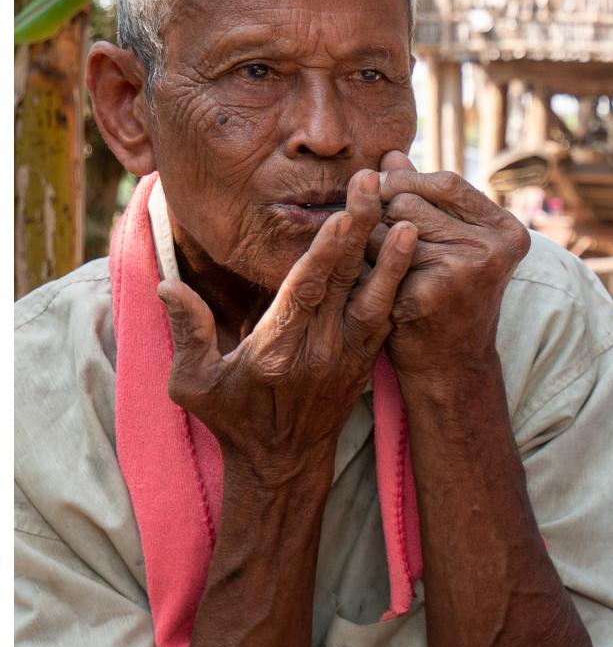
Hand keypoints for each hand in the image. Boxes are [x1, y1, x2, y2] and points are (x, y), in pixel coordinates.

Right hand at [158, 168, 416, 485]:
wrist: (284, 464)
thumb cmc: (233, 419)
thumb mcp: (194, 384)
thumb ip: (187, 332)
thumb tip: (168, 285)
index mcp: (277, 351)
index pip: (305, 291)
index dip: (326, 251)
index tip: (341, 213)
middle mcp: (320, 351)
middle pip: (344, 281)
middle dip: (360, 229)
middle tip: (373, 183)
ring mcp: (349, 355)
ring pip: (375, 296)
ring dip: (393, 255)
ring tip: (409, 213)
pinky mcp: (366, 358)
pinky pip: (386, 313)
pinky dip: (398, 281)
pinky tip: (411, 249)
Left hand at [372, 151, 530, 383]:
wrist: (450, 369)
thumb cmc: (446, 300)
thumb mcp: (448, 245)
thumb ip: (423, 199)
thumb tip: (390, 155)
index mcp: (507, 231)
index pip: (446, 182)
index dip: (407, 184)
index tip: (382, 196)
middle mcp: (495, 247)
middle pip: (410, 202)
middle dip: (383, 217)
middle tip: (381, 247)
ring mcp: (467, 268)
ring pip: (389, 227)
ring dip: (370, 244)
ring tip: (380, 268)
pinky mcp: (434, 290)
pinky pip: (378, 257)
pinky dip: (367, 269)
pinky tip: (375, 288)